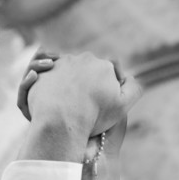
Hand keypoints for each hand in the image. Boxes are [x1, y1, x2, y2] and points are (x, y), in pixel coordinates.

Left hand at [17, 51, 141, 135]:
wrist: (59, 120)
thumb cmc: (93, 116)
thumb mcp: (123, 105)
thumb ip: (134, 88)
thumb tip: (130, 77)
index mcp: (104, 66)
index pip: (109, 73)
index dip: (107, 88)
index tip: (102, 103)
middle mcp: (84, 59)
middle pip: (89, 71)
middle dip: (89, 84)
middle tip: (85, 105)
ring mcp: (62, 63)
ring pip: (70, 73)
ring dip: (70, 84)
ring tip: (68, 105)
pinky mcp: (44, 71)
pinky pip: (51, 77)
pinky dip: (53, 86)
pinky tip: (55, 101)